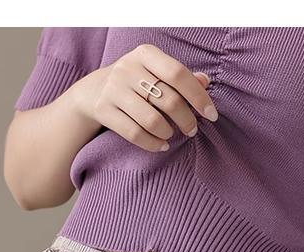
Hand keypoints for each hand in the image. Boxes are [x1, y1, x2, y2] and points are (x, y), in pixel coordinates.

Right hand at [72, 43, 218, 151]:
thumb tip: (205, 82)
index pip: (178, 74)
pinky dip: (152, 144)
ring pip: (151, 120)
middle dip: (186, 119)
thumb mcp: (154, 71)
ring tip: (172, 135)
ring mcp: (113, 90)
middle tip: (192, 130)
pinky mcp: (103, 110)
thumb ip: (179, 77)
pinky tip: (161, 145)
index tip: (211, 115)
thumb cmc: (134, 81)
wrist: (93, 91)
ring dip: (168, 132)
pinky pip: (134, 134)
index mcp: (145, 54)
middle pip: (168, 99)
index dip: (198, 96)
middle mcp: (128, 68)